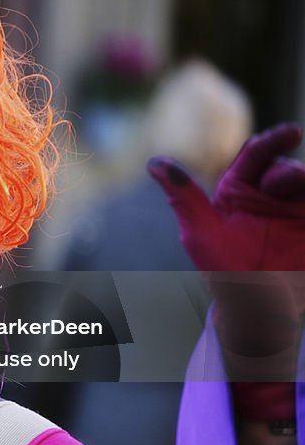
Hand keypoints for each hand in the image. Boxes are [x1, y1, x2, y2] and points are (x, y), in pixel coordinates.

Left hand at [147, 123, 304, 271]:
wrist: (257, 311)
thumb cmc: (222, 272)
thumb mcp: (201, 235)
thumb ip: (184, 197)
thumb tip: (153, 161)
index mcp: (238, 189)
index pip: (256, 155)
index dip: (273, 140)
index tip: (292, 133)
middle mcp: (268, 194)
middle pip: (285, 167)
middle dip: (288, 171)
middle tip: (290, 183)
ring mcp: (295, 210)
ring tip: (301, 191)